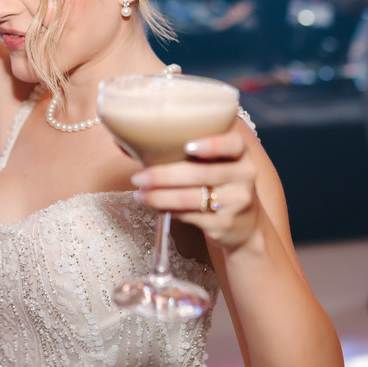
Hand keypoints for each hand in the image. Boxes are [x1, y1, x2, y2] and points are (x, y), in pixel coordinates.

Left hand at [129, 127, 259, 249]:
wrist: (244, 226)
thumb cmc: (215, 184)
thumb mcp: (211, 164)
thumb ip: (177, 150)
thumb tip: (123, 140)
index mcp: (240, 153)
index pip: (233, 144)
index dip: (212, 144)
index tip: (188, 146)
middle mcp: (244, 175)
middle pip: (201, 174)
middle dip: (163, 176)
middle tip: (138, 177)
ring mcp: (237, 201)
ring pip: (192, 198)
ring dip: (160, 196)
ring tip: (140, 194)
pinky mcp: (225, 224)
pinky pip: (191, 216)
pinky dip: (169, 210)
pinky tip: (154, 205)